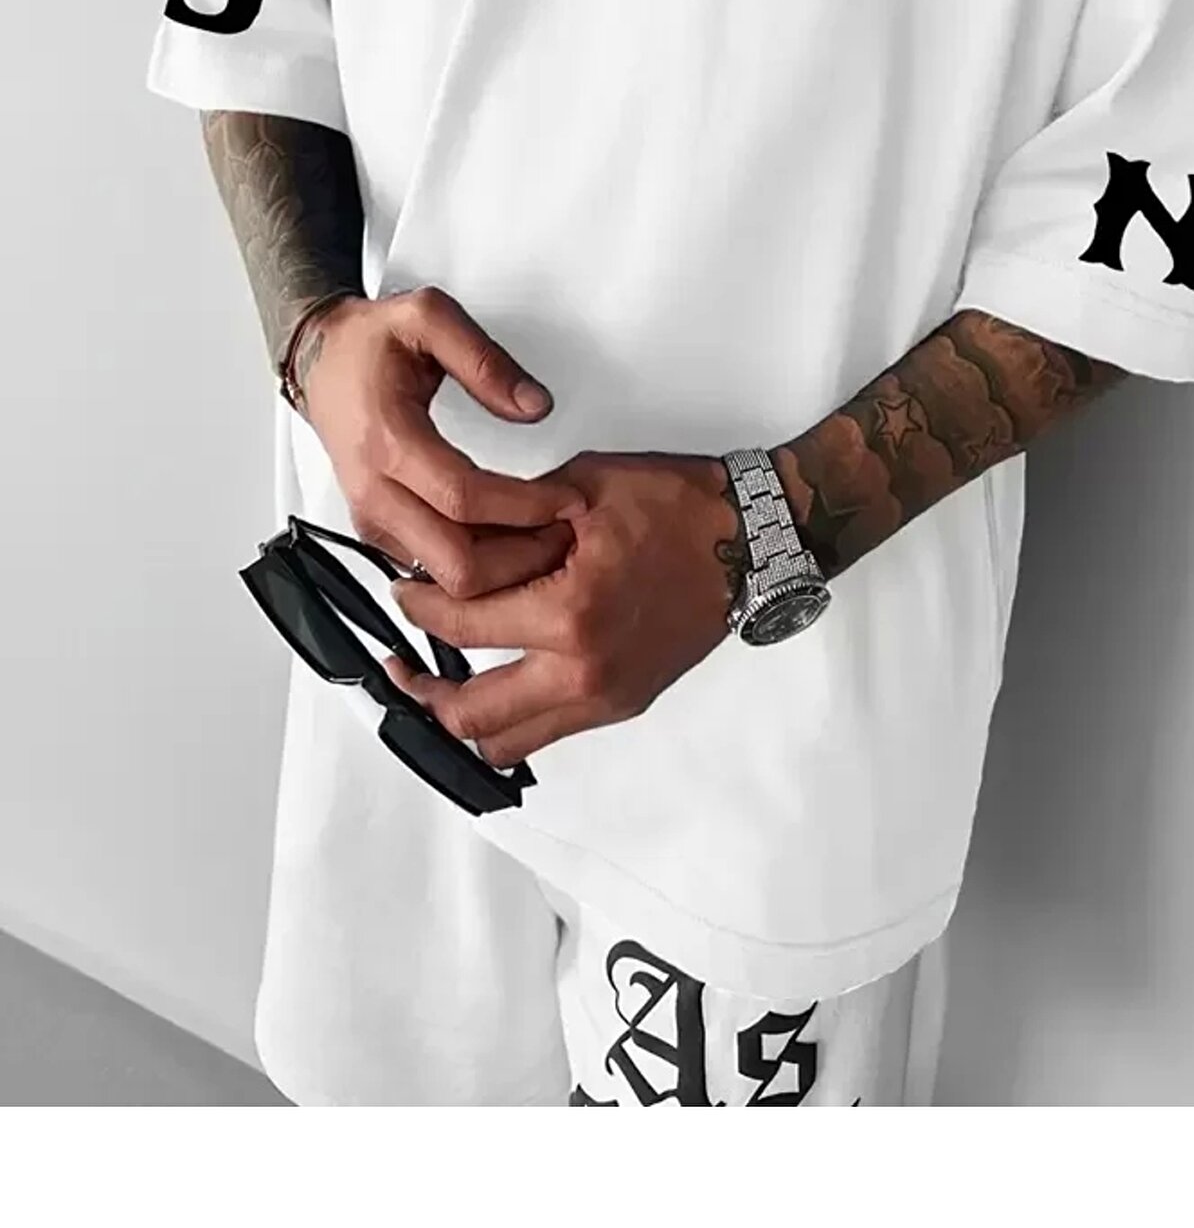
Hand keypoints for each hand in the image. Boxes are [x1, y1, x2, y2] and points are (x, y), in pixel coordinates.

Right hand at [295, 286, 583, 598]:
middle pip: (456, 564)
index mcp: (388, 440)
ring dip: (504, 571)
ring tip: (547, 536)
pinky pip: (433, 569)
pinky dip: (479, 566)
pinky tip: (511, 537)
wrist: (320, 360)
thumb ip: (485, 360)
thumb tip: (533, 406)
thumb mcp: (429, 317)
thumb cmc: (367, 342)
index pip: (464, 498)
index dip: (526, 507)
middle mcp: (375, 490)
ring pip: (446, 579)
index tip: (568, 499)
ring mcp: (374, 517)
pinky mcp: (379, 531)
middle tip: (565, 530)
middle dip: (522, 557)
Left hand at [383, 450, 742, 766]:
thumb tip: (454, 544)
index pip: (463, 628)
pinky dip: (513, 718)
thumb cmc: (676, 505)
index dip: (419, 608)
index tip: (403, 590)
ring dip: (465, 718)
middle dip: (423, 690)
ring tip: (442, 681)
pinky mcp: (624, 703)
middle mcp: (585, 673)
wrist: (752, 539)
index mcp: (570, 614)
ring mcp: (607, 698)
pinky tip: (501, 677)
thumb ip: (512, 522)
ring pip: (508, 745)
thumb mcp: (580, 489)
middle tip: (402, 662)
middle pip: (472, 716)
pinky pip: (549, 733)